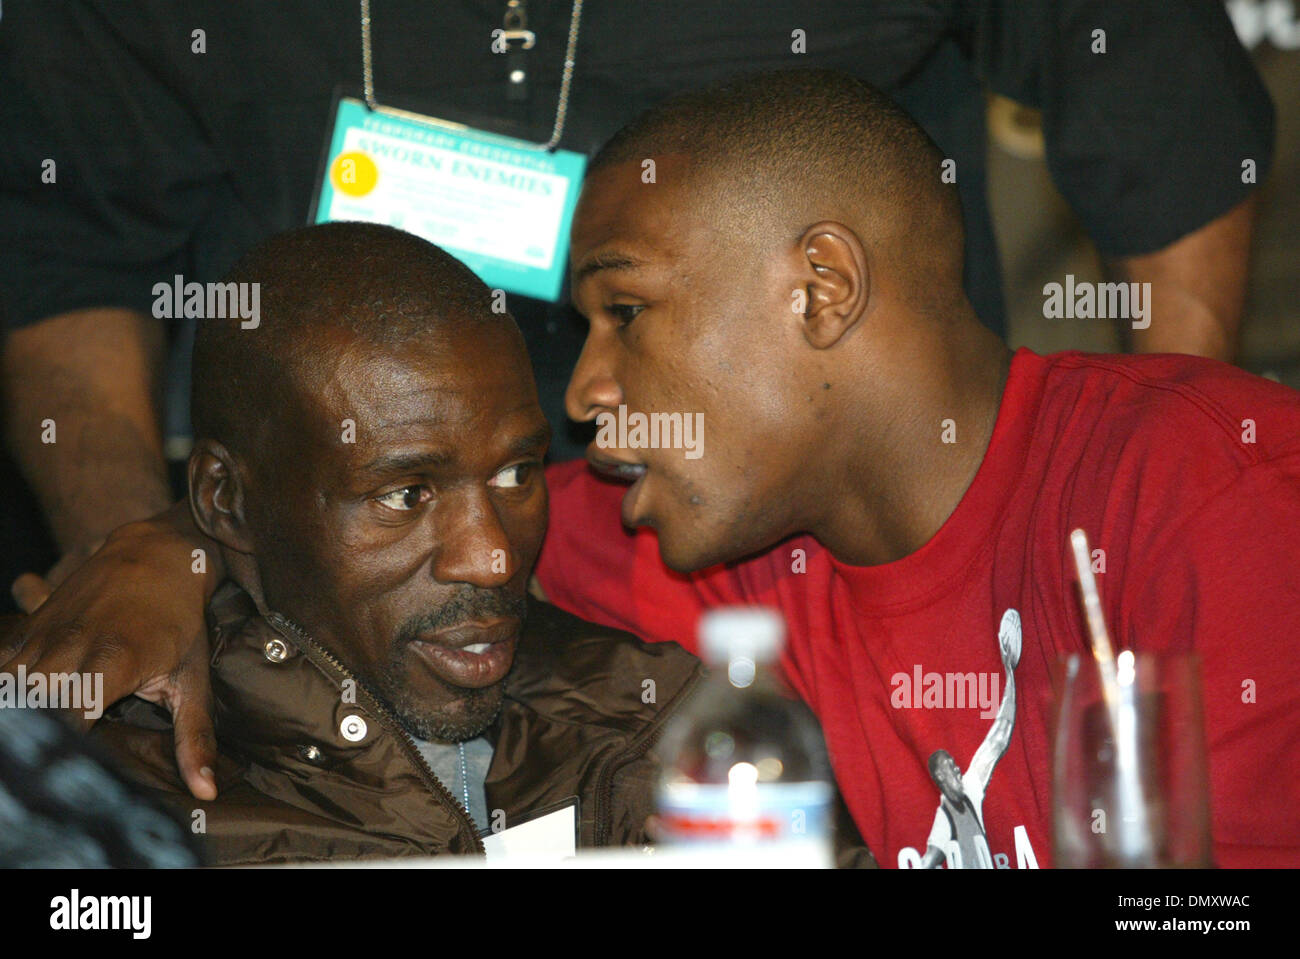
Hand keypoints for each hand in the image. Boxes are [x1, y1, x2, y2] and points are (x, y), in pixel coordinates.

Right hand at [1, 502, 222, 799]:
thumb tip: (206, 792)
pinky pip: (0, 666)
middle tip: (47, 755)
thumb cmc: (180, 623)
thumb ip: (194, 737)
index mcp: (113, 665)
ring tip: (33, 734)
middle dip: (36, 734)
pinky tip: (19, 708)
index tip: (77, 771)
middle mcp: (71, 648)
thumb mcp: (194, 681)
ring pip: (9, 686)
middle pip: (31, 706)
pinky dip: (6, 688)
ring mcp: (45, 636)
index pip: (70, 722)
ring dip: (18, 711)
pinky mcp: (29, 627)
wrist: (157, 555)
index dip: (66, 750)